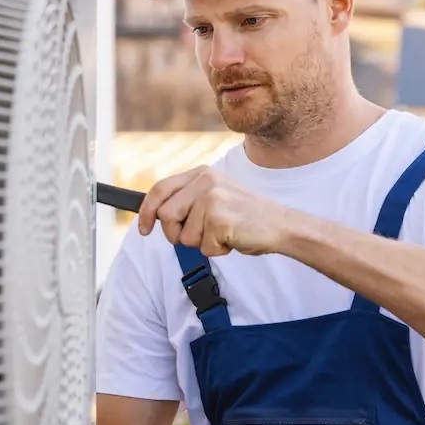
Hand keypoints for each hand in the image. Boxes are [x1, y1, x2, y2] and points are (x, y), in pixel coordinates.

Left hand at [136, 166, 291, 256]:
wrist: (280, 224)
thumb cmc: (245, 216)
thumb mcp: (214, 196)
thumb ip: (188, 199)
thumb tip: (155, 215)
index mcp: (201, 174)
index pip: (160, 189)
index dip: (147, 211)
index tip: (144, 229)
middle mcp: (205, 182)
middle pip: (166, 215)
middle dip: (176, 234)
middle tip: (199, 236)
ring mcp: (212, 199)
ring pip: (184, 236)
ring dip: (201, 244)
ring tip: (222, 234)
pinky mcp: (220, 219)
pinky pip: (203, 247)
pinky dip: (217, 251)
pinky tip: (232, 239)